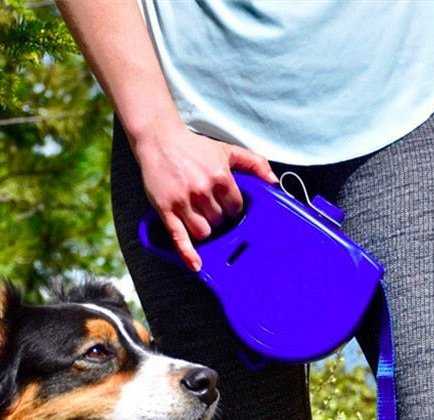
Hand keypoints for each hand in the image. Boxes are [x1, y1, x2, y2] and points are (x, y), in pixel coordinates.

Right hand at [133, 126, 276, 271]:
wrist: (159, 139)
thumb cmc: (193, 148)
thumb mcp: (227, 150)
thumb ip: (254, 163)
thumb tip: (274, 182)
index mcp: (221, 177)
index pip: (236, 209)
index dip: (232, 210)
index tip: (225, 207)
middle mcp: (203, 190)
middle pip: (220, 222)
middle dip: (217, 219)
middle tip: (208, 208)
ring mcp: (184, 201)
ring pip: (204, 232)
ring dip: (203, 230)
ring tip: (198, 217)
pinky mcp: (167, 209)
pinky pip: (180, 237)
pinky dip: (188, 253)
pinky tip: (196, 265)